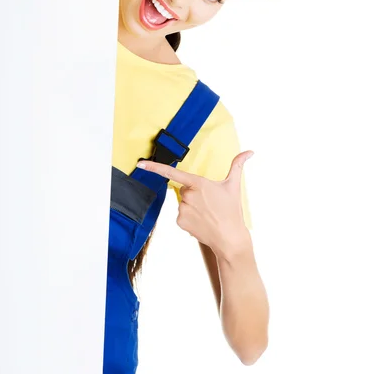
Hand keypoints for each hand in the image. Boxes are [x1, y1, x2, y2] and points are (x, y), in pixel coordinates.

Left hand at [137, 151, 254, 259]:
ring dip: (192, 206)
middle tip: (210, 203)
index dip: (154, 167)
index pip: (172, 172)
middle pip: (184, 189)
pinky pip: (181, 215)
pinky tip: (201, 222)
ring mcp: (182, 209)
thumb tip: (250, 151)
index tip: (140, 164)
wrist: (229, 238)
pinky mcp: (180, 221)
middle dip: (195, 194)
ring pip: (183, 202)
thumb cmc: (232, 210)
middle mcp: (188, 195)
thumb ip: (238, 165)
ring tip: (208, 214)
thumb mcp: (234, 185)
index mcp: (198, 183)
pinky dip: (189, 218)